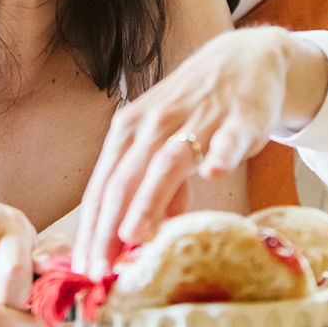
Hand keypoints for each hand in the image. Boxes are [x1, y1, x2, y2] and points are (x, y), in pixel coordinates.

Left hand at [73, 27, 327, 276]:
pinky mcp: (241, 114)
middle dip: (108, 227)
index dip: (91, 229)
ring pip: (167, 161)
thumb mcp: (165, 145)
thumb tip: (142, 236)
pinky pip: (229, 136)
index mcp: (129, 131)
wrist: (244, 57)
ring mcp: (198, 117)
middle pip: (125, 179)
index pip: (103, 187)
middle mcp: (155, 123)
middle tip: (100, 269)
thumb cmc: (197, 109)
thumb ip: (153, 189)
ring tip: (134, 235)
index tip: (83, 269)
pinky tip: (213, 173)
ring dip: (149, 198)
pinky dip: (221, 153)